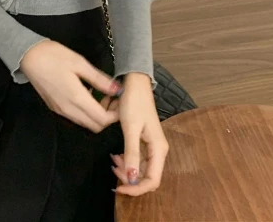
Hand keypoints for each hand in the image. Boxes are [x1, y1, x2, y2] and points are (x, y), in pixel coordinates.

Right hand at [20, 39, 121, 132]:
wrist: (29, 56)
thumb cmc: (54, 56)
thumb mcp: (80, 63)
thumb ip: (99, 79)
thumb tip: (117, 90)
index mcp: (76, 98)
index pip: (102, 120)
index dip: (115, 115)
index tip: (120, 100)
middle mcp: (68, 109)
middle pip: (95, 126)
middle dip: (108, 117)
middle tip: (113, 98)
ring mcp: (60, 110)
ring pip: (85, 123)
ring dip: (97, 115)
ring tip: (102, 95)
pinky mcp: (55, 107)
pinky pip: (75, 117)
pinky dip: (86, 112)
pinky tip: (88, 94)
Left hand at [111, 72, 168, 195]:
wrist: (135, 84)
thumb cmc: (134, 103)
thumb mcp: (131, 128)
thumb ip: (132, 153)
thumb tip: (131, 179)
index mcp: (159, 149)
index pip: (152, 180)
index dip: (136, 189)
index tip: (118, 186)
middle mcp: (158, 150)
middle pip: (146, 176)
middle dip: (129, 178)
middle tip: (113, 168)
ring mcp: (152, 145)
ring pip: (141, 168)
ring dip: (127, 169)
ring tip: (113, 161)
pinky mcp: (145, 140)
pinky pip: (137, 158)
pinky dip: (126, 160)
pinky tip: (116, 155)